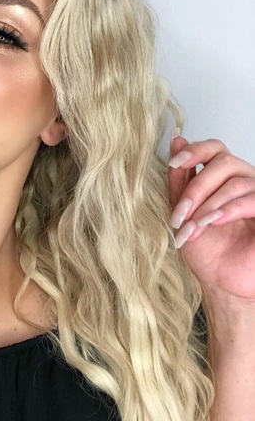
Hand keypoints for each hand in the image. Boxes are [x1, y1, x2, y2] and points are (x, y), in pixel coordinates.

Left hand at [168, 133, 254, 303]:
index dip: (194, 150)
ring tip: (191, 228)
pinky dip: (228, 209)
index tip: (174, 163)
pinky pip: (251, 200)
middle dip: (196, 188)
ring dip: (207, 205)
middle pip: (223, 162)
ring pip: (236, 183)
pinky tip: (213, 222)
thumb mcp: (183, 208)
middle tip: (179, 214)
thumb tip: (176, 139)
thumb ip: (180, 177)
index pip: (214, 147)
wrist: (220, 280)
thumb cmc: (204, 246)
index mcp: (222, 176)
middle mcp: (243, 180)